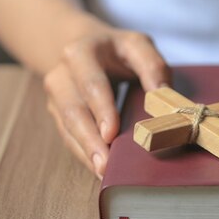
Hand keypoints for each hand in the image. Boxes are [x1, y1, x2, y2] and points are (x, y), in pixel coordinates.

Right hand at [43, 25, 170, 178]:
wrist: (86, 47)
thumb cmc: (117, 50)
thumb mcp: (137, 45)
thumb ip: (151, 65)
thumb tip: (162, 95)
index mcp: (81, 53)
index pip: (91, 83)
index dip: (101, 108)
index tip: (111, 133)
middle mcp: (62, 75)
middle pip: (73, 110)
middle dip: (90, 139)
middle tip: (105, 165)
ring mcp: (57, 98)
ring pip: (67, 128)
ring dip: (85, 152)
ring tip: (103, 173)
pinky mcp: (59, 115)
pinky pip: (69, 138)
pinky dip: (84, 154)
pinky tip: (98, 169)